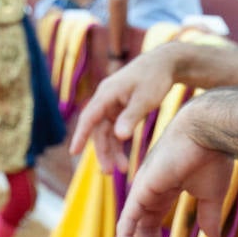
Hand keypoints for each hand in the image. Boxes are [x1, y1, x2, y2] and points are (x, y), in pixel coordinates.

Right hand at [70, 45, 179, 168]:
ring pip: (106, 132)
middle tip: (109, 173)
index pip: (89, 117)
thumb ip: (131, 118)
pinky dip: (119, 143)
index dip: (80, 135)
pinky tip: (124, 158)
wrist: (164, 63)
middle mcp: (105, 99)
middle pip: (98, 130)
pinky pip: (115, 129)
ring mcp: (112, 104)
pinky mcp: (120, 109)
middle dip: (103, 151)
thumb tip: (119, 136)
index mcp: (106, 94)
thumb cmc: (154, 78)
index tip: (73, 152)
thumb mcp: (145, 99)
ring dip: (112, 151)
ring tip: (121, 169)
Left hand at [116, 106, 233, 236]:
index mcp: (166, 187)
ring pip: (133, 225)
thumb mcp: (212, 194)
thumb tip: (211, 236)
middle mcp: (151, 188)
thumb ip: (208, 215)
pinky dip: (126, 235)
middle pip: (143, 227)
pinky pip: (128, 218)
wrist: (207, 133)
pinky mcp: (142, 189)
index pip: (153, 221)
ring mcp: (144, 188)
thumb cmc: (212, 157)